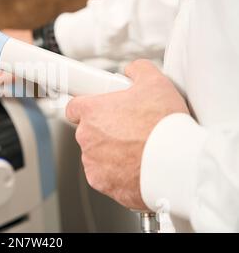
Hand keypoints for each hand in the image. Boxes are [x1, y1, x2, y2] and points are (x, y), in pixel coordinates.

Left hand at [66, 59, 189, 209]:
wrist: (178, 163)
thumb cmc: (165, 125)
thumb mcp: (156, 83)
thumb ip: (138, 70)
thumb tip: (133, 70)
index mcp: (92, 111)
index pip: (74, 107)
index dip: (86, 108)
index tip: (96, 110)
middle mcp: (87, 136)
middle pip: (88, 131)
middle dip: (105, 130)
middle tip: (129, 129)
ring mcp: (92, 161)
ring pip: (96, 154)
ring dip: (110, 152)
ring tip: (136, 149)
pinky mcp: (101, 182)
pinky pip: (104, 175)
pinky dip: (116, 173)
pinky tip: (135, 166)